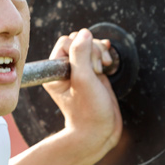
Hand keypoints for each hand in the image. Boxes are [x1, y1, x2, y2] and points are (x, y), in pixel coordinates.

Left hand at [42, 29, 121, 161]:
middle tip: (97, 71)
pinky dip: (105, 55)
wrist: (100, 132)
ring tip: (104, 69)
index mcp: (56, 71)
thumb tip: (84, 32)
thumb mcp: (84, 80)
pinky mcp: (93, 74)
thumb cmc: (89, 112)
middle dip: (93, 51)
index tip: (90, 68)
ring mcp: (80, 71)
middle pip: (80, 41)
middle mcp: (66, 70)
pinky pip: (98, 54)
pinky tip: (108, 63)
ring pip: (90, 46)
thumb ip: (81, 54)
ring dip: (100, 53)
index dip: (81, 49)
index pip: (67, 42)